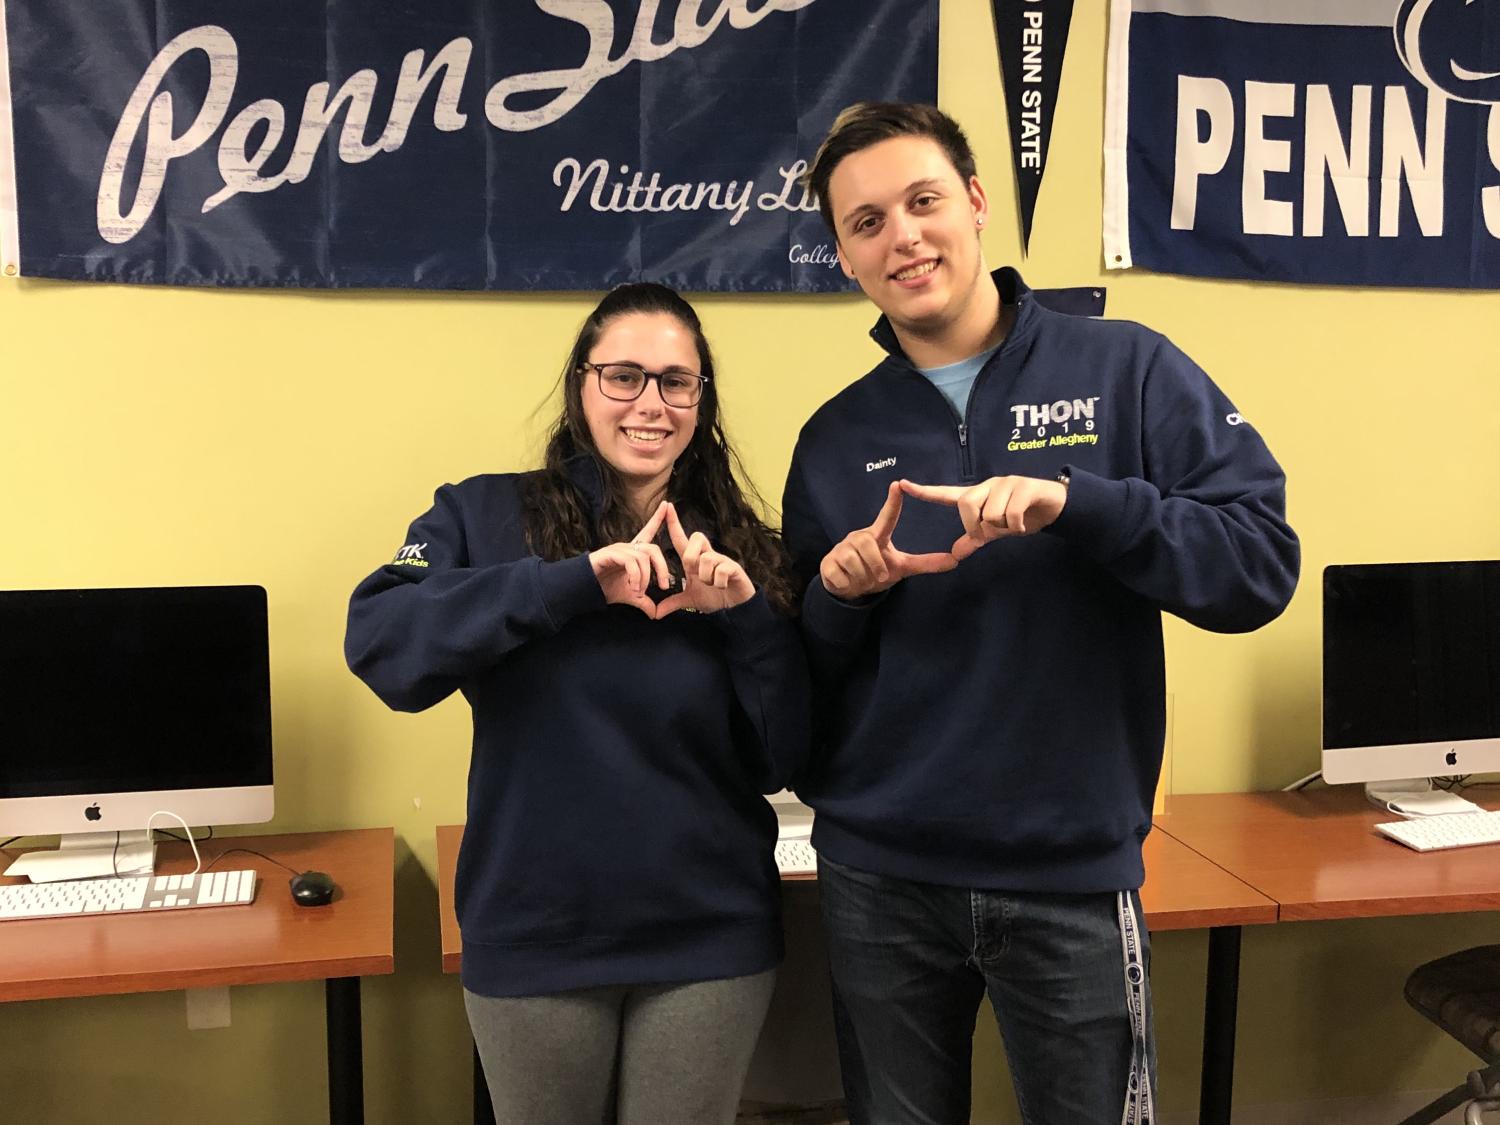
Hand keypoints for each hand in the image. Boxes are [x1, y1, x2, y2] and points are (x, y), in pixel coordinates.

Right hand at [588, 502, 672, 616]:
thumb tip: (655, 613)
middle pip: (653, 549)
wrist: (584, 589)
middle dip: (662, 567)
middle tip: (664, 586)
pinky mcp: (610, 554)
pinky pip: (630, 561)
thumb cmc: (604, 587)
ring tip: (640, 591)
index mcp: (634, 553)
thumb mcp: (629, 596)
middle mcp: (628, 548)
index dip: (657, 519)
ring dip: (646, 576)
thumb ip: (644, 601)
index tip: (667, 505)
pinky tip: (633, 587)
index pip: (648, 532)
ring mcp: (619, 550)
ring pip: (643, 556)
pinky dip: (636, 576)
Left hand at [656, 503, 755, 615]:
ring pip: (706, 558)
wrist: (735, 608)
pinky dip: (718, 582)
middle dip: (691, 557)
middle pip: (696, 538)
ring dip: (706, 577)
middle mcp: (708, 555)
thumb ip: (673, 603)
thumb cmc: (715, 597)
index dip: (674, 524)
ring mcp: (721, 560)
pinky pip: (720, 570)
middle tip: (694, 573)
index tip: (667, 506)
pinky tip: (722, 587)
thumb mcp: (690, 601)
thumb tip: (655, 613)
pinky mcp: (733, 567)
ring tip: (711, 585)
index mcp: (695, 560)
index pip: (682, 538)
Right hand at [818, 480, 957, 599]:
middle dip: (875, 564)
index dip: (892, 502)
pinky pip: (839, 574)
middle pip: (867, 544)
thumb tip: (955, 561)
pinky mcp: (827, 563)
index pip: (887, 517)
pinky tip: (847, 581)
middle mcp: (858, 537)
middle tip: (879, 576)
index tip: (897, 485)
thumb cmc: (876, 571)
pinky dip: (847, 583)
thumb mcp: (901, 568)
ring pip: (853, 561)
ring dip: (862, 576)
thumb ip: (925, 563)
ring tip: (863, 579)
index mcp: (877, 536)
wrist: (849, 589)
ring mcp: (841, 548)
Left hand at [900, 475, 1066, 559]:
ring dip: (1002, 527)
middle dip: (977, 525)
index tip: (902, 484)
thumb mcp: (996, 531)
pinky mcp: (1025, 487)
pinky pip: (1010, 514)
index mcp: (978, 495)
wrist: (1056, 506)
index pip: (947, 493)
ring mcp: (1006, 483)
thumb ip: (976, 539)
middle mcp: (989, 485)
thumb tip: (955, 554)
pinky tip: (1023, 526)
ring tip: (1013, 525)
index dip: (925, 491)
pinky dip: (1015, 526)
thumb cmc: (1023, 516)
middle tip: (992, 532)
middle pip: (967, 505)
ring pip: (990, 513)